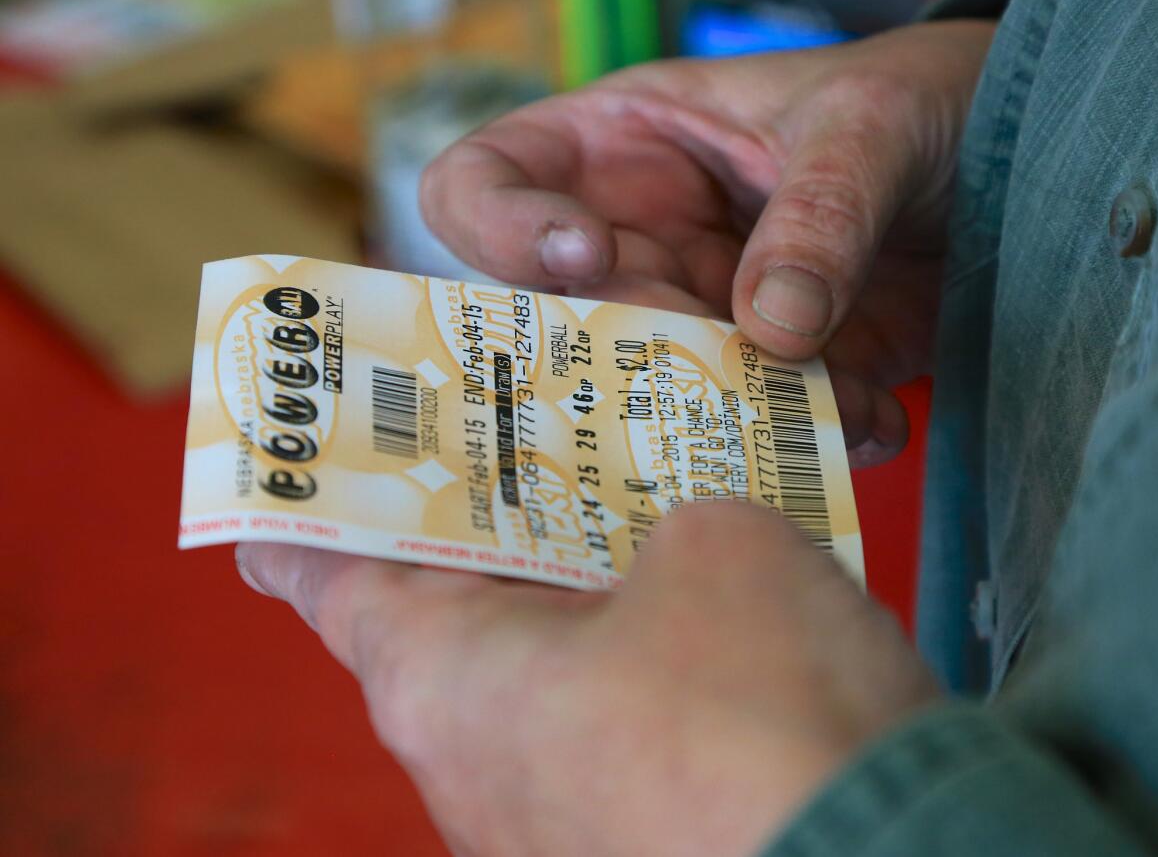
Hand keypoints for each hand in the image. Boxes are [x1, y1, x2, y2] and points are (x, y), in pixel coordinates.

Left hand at [237, 502, 938, 856]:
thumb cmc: (764, 710)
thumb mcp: (715, 546)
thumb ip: (670, 521)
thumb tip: (678, 552)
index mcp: (444, 680)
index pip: (329, 580)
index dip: (307, 514)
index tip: (289, 478)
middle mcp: (471, 771)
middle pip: (441, 620)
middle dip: (478, 530)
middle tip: (508, 446)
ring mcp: (547, 830)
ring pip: (535, 679)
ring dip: (574, 597)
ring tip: (630, 512)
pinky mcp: (628, 850)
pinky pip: (607, 735)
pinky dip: (635, 668)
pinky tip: (709, 618)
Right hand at [421, 20, 994, 466]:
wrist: (1011, 162)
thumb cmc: (917, 100)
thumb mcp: (870, 125)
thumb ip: (819, 212)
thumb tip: (768, 329)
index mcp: (619, 146)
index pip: (484, 182)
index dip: (500, 228)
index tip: (584, 258)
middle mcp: (637, 239)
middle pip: (565, 320)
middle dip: (635, 354)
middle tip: (727, 360)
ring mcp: (697, 315)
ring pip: (657, 393)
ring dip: (736, 416)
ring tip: (838, 403)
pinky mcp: (762, 374)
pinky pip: (749, 428)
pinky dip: (809, 440)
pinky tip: (874, 417)